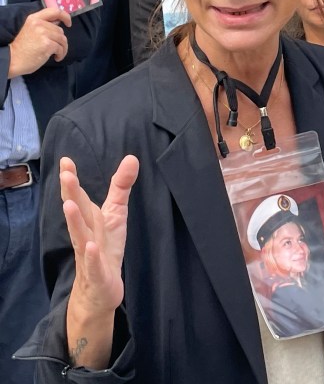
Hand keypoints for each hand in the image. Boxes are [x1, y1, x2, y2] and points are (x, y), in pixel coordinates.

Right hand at [8, 7, 70, 76]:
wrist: (13, 59)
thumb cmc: (22, 47)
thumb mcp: (31, 30)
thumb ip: (44, 25)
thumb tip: (58, 23)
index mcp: (34, 18)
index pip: (54, 11)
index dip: (65, 16)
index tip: (69, 23)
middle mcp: (39, 24)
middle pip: (60, 30)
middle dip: (61, 40)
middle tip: (56, 48)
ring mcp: (43, 34)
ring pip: (63, 40)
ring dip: (63, 48)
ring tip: (57, 54)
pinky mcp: (47, 44)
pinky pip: (61, 49)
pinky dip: (61, 54)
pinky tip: (56, 58)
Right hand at [61, 155, 138, 317]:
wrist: (100, 291)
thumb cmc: (105, 248)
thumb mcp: (116, 214)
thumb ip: (120, 187)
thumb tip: (131, 157)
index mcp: (89, 220)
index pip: (78, 197)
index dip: (72, 180)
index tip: (65, 160)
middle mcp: (85, 235)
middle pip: (78, 213)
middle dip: (71, 194)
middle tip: (66, 175)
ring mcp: (89, 256)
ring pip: (80, 237)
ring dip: (75, 222)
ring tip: (69, 205)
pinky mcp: (98, 276)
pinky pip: (94, 266)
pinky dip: (92, 257)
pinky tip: (91, 247)